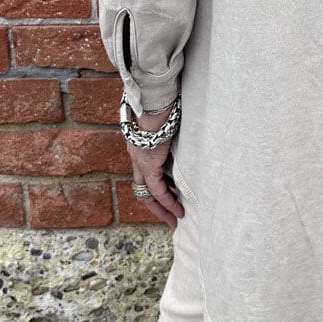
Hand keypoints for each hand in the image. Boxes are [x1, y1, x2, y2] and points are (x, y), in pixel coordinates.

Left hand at [128, 103, 184, 228]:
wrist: (154, 102)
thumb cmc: (163, 104)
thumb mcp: (167, 119)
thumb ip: (173, 126)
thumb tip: (185, 123)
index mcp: (140, 145)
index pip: (146, 171)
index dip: (156, 184)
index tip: (169, 193)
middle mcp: (137, 157)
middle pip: (143, 188)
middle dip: (157, 205)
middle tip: (170, 216)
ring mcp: (140, 162)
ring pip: (147, 194)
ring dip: (162, 208)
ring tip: (176, 219)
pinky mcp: (149, 165)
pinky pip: (158, 191)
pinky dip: (168, 202)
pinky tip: (179, 211)